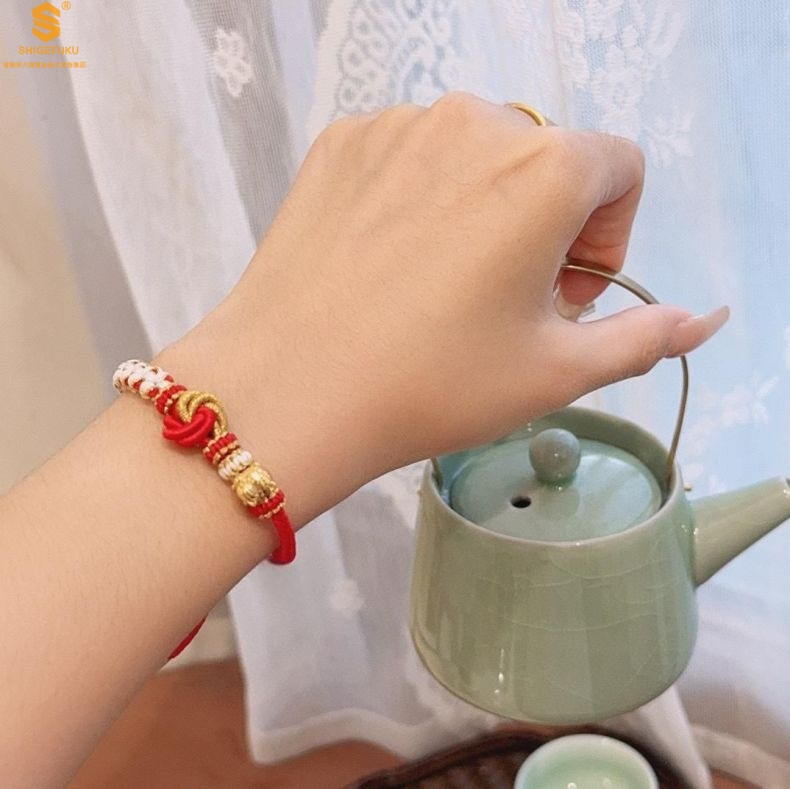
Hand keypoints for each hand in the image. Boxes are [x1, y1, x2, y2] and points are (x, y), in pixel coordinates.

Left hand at [166, 92, 726, 522]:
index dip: (608, 236)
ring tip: (442, 285)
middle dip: (546, 224)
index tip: (566, 294)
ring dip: (482, 208)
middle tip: (504, 300)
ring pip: (473, 155)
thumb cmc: (430, 384)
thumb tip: (702, 320)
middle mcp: (476, 122)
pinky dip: (419, 197)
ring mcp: (400, 126)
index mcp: (547, 169)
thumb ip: (643, 337)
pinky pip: (407, 155)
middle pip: (545, 159)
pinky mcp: (342, 142)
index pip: (619, 169)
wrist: (289, 389)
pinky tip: (390, 263)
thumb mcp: (554, 372)